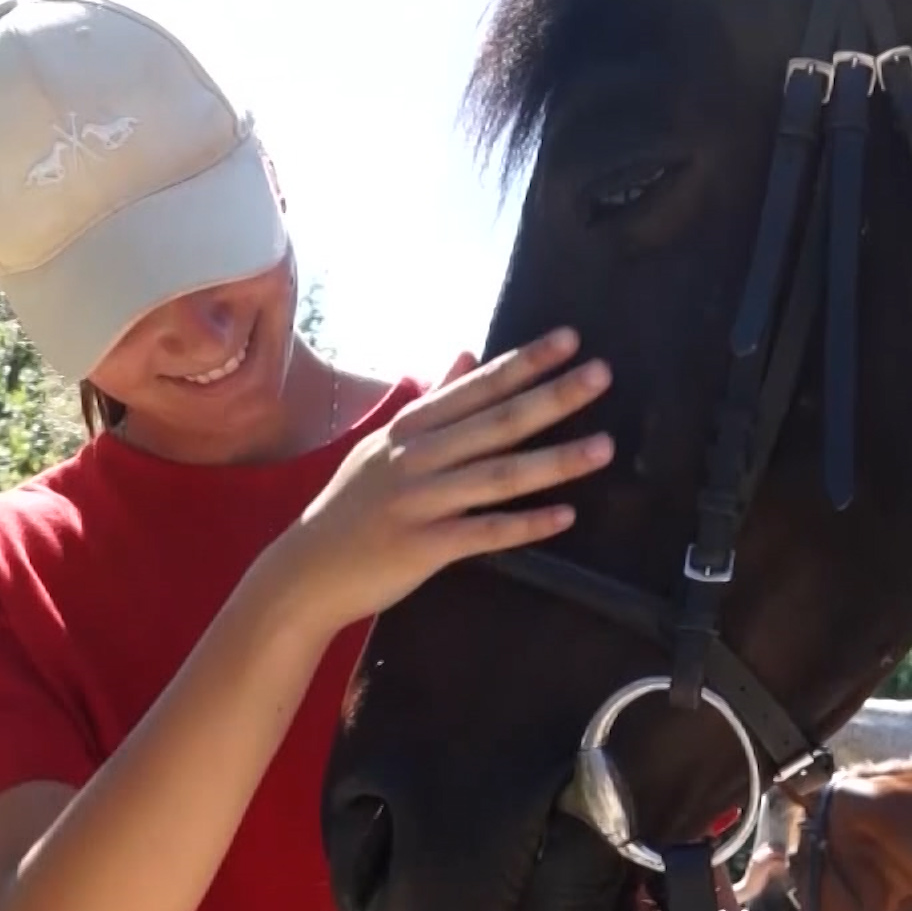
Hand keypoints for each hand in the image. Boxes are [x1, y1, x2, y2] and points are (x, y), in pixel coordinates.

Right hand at [268, 327, 613, 634]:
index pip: (477, 388)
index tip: (569, 339)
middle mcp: (415, 457)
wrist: (307, 570)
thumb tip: (467, 353)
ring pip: (497, 475)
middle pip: (495, 423)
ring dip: (554, 461)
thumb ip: (433, 399)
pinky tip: (564, 516)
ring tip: (604, 447)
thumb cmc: (353, 506)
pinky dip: (525, 524)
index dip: (524, 363)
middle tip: (602, 374)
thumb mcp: (385, 444)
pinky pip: (484, 532)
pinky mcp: (423, 546)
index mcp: (410, 428)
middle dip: (551, 397)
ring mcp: (419, 501)